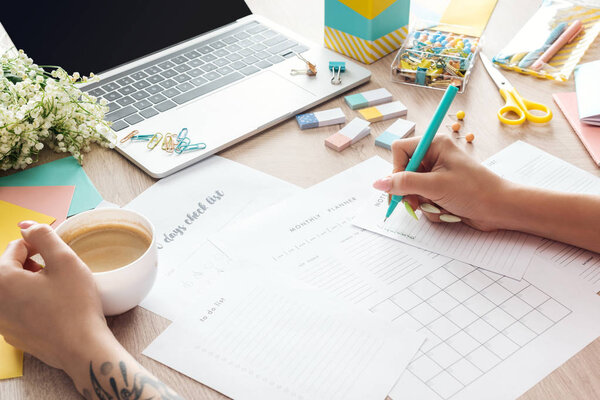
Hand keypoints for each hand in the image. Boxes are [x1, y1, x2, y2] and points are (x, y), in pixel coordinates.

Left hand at [0, 221, 109, 371]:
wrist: (82, 348)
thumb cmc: (75, 306)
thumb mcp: (65, 261)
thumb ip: (44, 236)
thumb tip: (26, 225)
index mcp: (2, 279)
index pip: (15, 247)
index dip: (39, 245)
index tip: (57, 253)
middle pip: (10, 269)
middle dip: (33, 264)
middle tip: (59, 271)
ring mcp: (2, 321)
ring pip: (13, 290)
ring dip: (32, 283)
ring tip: (58, 289)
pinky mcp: (13, 335)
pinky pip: (17, 310)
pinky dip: (32, 303)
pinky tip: (54, 308)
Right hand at [373, 135, 515, 230]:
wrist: (500, 209)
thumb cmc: (475, 191)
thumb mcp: (435, 186)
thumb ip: (404, 184)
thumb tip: (378, 183)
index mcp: (434, 145)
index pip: (400, 150)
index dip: (396, 169)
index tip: (399, 186)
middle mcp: (434, 157)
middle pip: (403, 172)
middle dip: (409, 191)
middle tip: (416, 203)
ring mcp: (437, 174)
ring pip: (412, 189)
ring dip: (422, 202)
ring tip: (439, 206)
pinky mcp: (440, 190)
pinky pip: (422, 199)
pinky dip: (431, 208)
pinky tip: (446, 210)